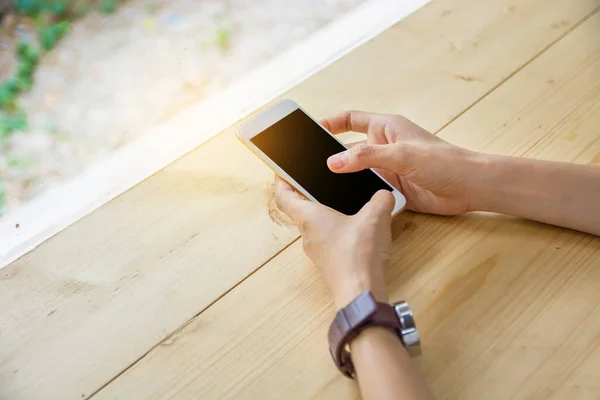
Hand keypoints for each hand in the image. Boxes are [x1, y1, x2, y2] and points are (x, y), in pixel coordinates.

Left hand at [274, 177, 392, 308]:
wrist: (361, 293)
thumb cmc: (358, 255)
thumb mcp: (375, 216)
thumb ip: (381, 199)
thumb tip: (384, 195)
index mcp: (309, 218)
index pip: (283, 196)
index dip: (280, 180)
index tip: (282, 170)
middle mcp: (308, 234)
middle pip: (300, 210)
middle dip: (308, 195)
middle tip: (318, 181)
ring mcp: (318, 251)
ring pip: (316, 227)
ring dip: (326, 214)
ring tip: (344, 202)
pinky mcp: (330, 263)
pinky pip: (330, 241)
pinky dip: (339, 231)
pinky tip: (359, 228)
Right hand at [322, 111, 480, 214]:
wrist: (469, 188)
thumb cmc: (444, 161)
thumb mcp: (401, 155)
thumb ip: (366, 157)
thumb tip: (333, 163)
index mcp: (385, 128)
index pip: (350, 120)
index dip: (330, 123)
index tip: (310, 131)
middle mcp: (383, 147)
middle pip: (348, 150)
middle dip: (330, 157)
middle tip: (307, 167)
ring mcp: (386, 168)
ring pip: (355, 173)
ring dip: (342, 180)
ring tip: (319, 187)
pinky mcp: (391, 188)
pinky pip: (366, 190)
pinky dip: (355, 195)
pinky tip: (342, 202)